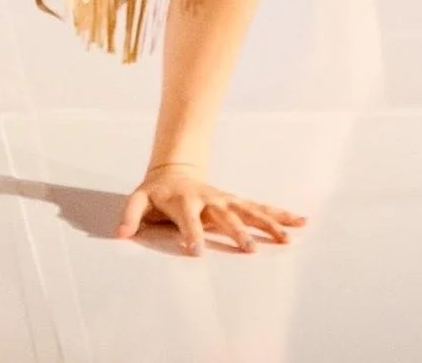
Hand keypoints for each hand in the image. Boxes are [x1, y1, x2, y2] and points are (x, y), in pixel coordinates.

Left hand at [116, 163, 306, 255]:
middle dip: (236, 233)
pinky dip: (280, 214)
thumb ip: (131, 215)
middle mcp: (209, 200)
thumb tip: (121, 234)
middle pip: (225, 217)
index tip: (196, 251)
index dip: (191, 234)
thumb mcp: (139, 199)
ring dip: (268, 224)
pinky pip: (260, 208)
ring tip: (288, 238)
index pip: (188, 220)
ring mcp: (226, 200)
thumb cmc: (156, 192)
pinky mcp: (236, 202)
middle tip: (248, 250)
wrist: (175, 169)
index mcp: (185, 202)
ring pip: (250, 211)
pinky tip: (300, 222)